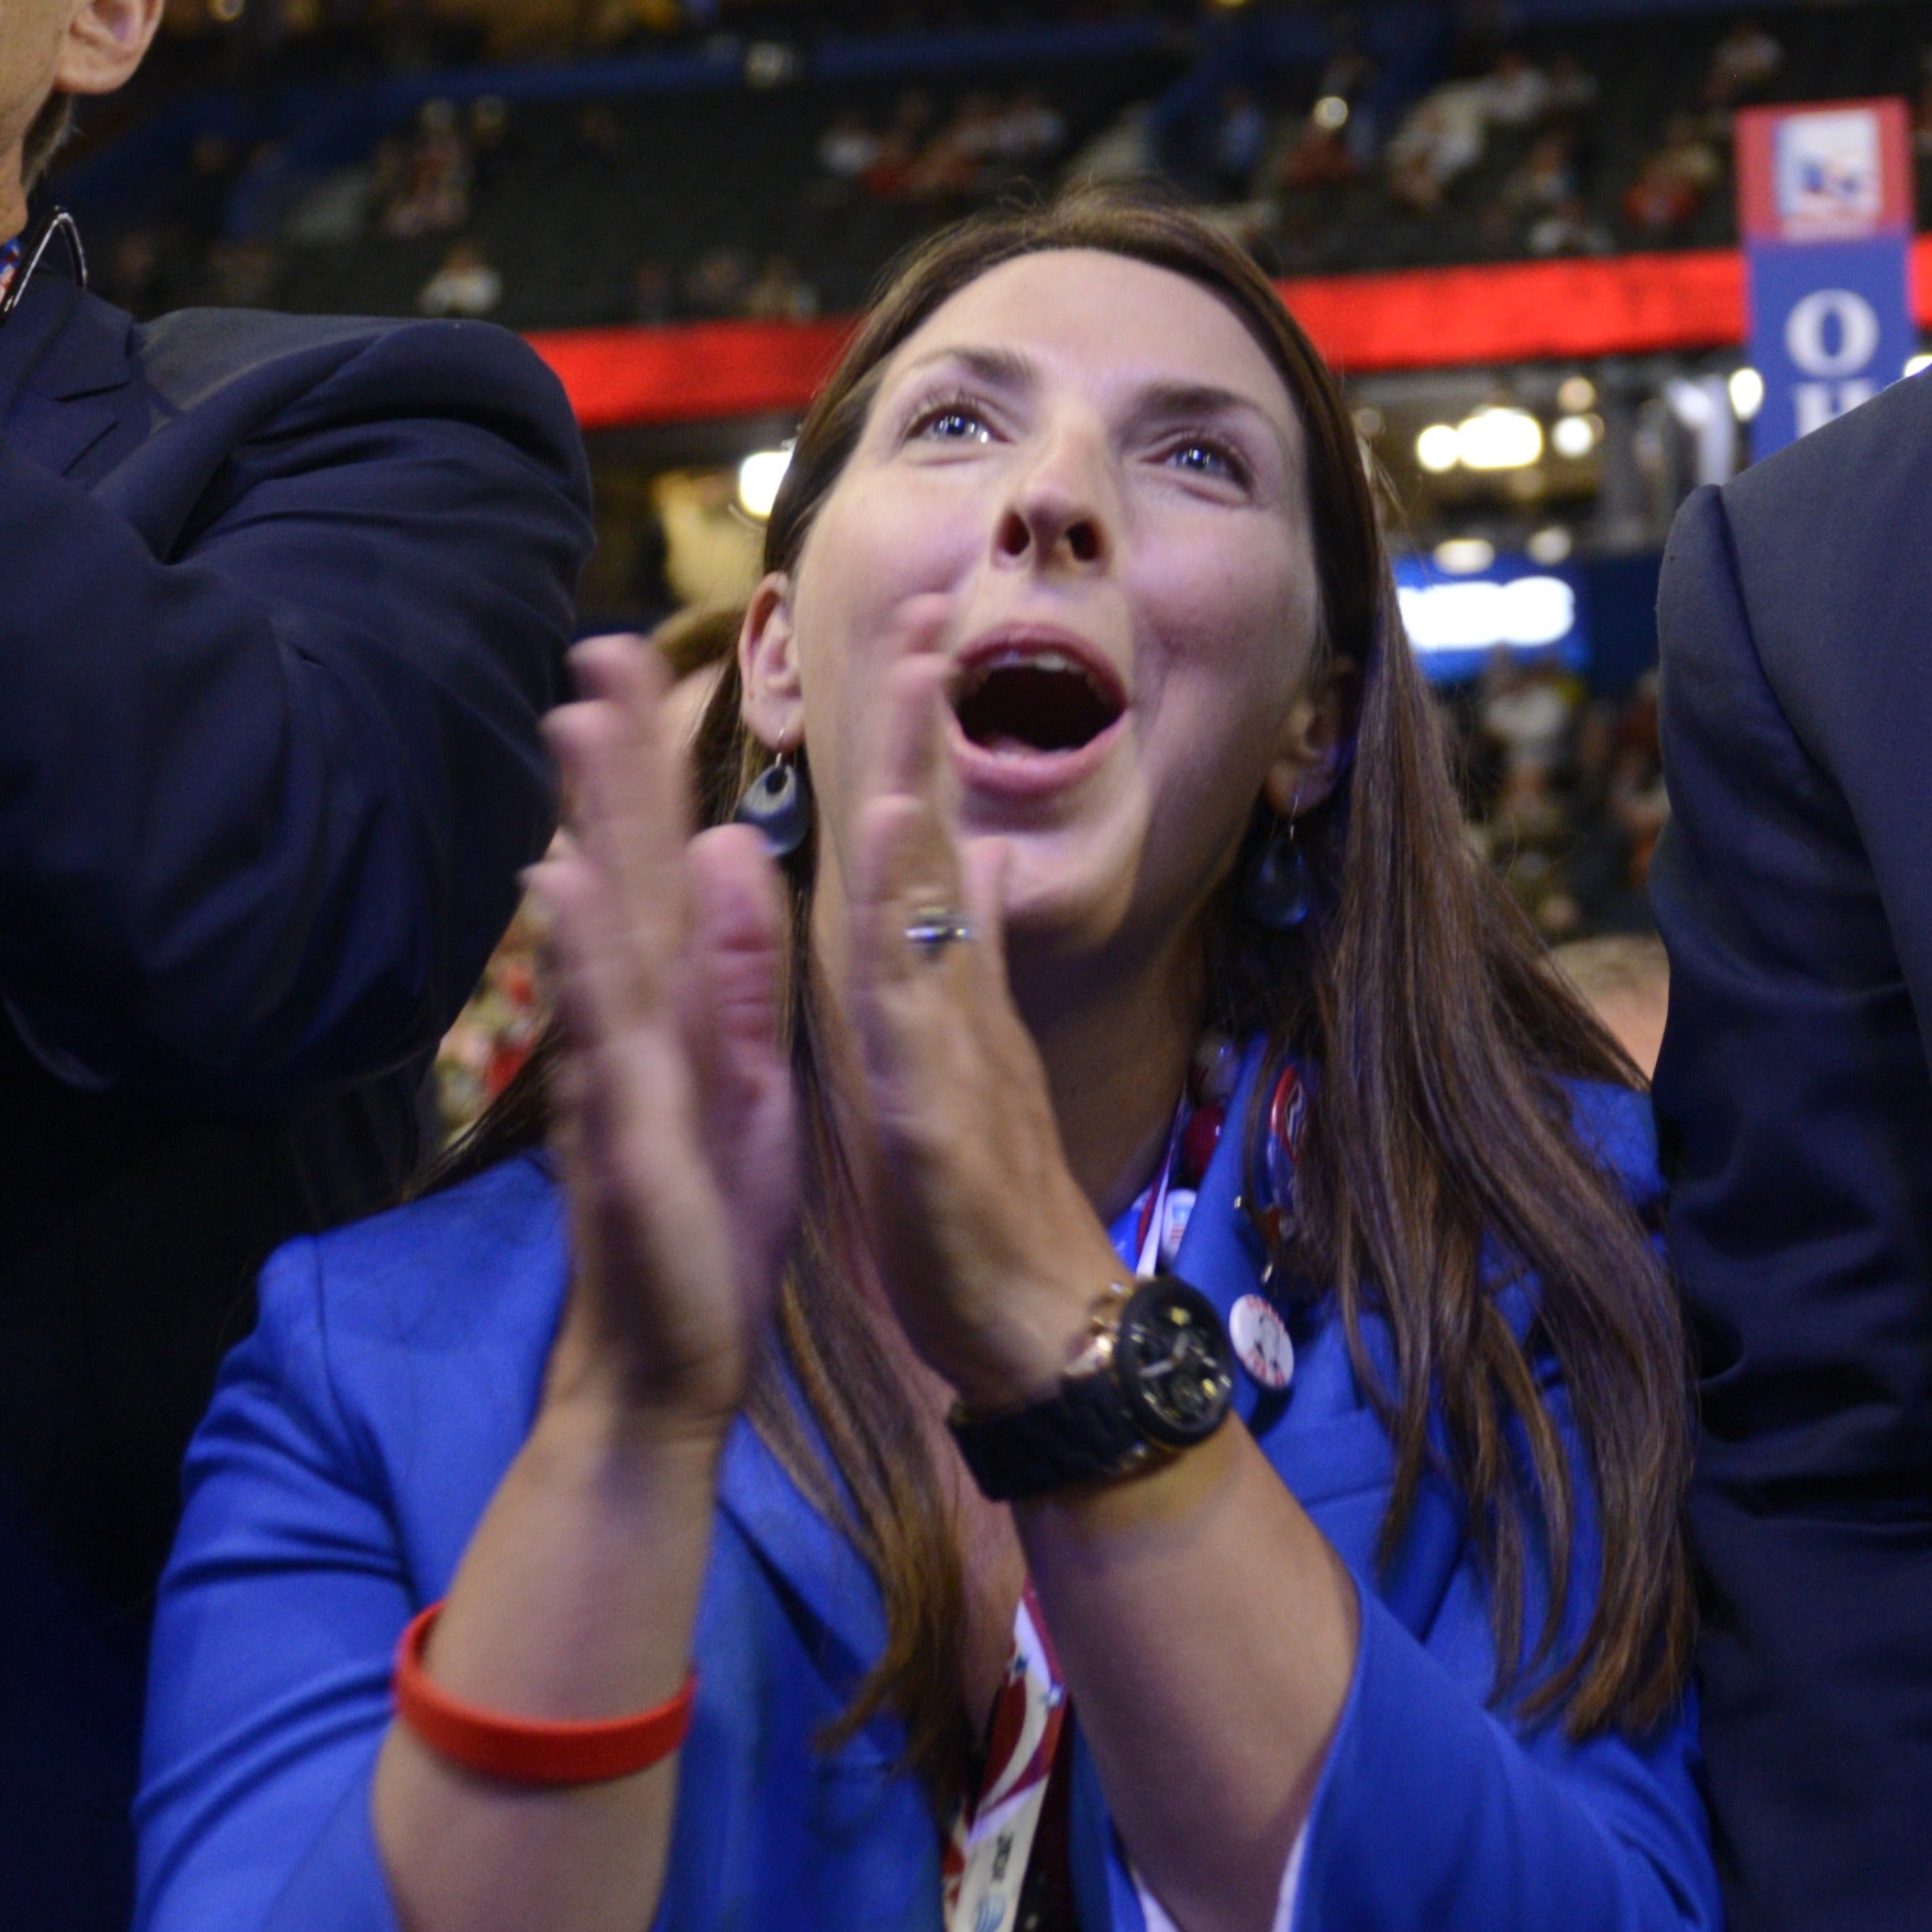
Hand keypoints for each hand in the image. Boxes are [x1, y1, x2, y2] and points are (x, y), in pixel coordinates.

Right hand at [527, 638, 802, 1442]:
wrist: (669, 1364)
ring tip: (573, 727)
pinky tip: (561, 890)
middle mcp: (635, 1028)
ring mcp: (619, 1078)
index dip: (655, 769)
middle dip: (609, 761)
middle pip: (619, 874)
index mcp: (677, 1011)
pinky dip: (581, 962)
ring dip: (585, 827)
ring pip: (601, 933)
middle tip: (594, 644)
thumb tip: (724, 852)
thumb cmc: (708, 1225)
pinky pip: (605, 1040)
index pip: (664, 868)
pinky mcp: (624, 1138)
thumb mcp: (746, 1076)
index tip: (651, 661)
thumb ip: (736, 969)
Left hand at [819, 620, 1128, 1419]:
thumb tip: (972, 866)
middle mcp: (951, 995)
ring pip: (930, 917)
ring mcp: (952, 1053)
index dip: (910, 731)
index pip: (918, 834)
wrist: (1036, 1322)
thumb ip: (954, 958)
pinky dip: (906, 963)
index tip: (909, 627)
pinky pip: (917, 1037)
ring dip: (915, 810)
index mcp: (937, 981)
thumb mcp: (954, 1055)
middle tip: (920, 610)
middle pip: (933, 838)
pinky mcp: (939, 1126)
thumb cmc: (985, 1198)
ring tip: (905, 710)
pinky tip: (895, 908)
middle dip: (923, 723)